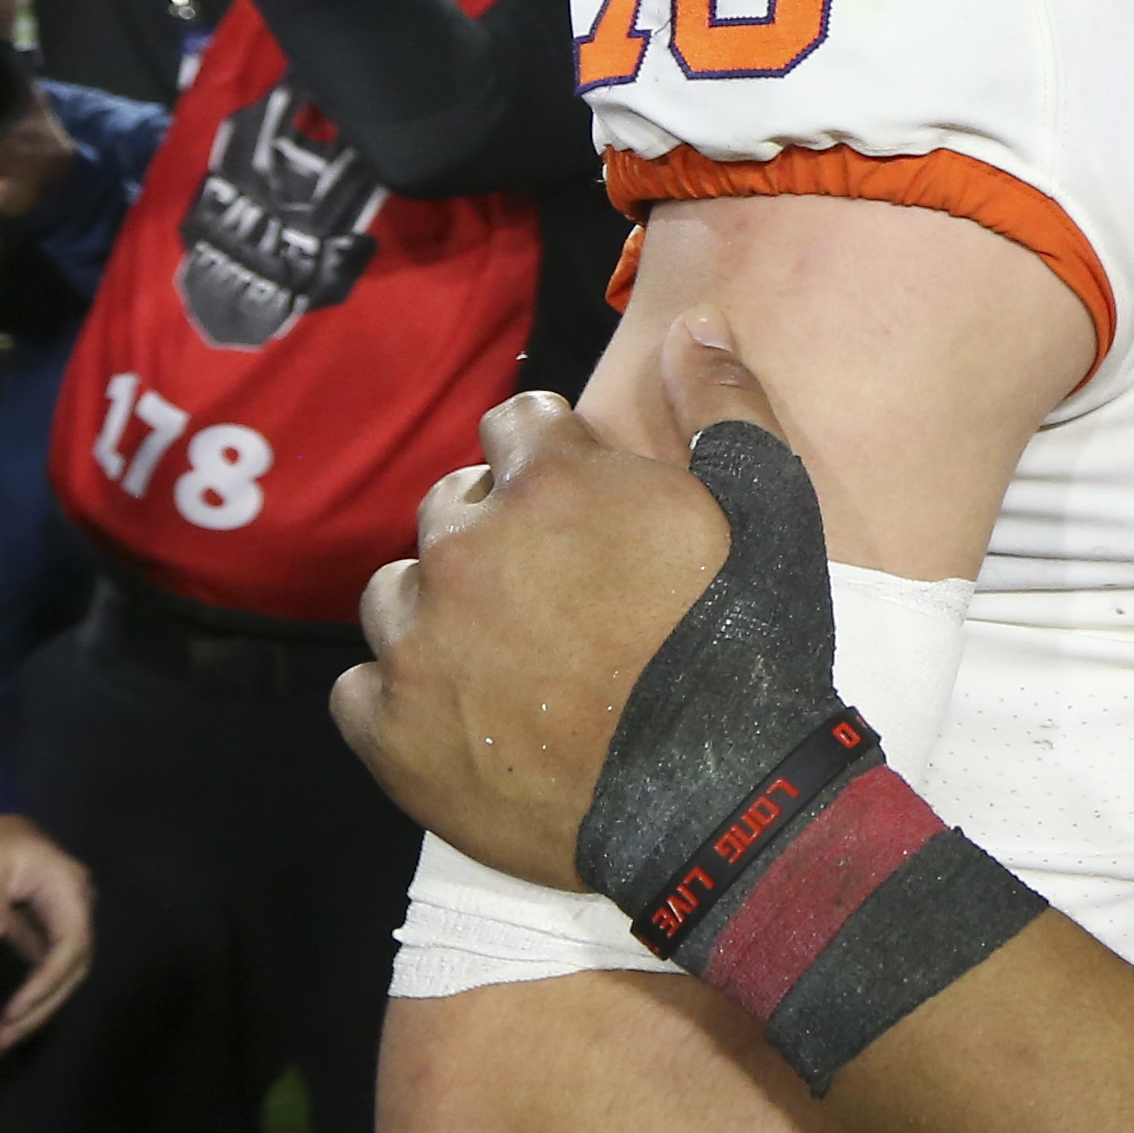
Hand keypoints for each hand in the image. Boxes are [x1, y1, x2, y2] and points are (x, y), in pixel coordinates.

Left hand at [0, 811, 95, 1052]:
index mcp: (65, 888)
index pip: (72, 944)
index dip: (47, 981)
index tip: (14, 1010)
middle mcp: (75, 907)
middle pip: (73, 967)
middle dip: (40, 1008)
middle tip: (2, 1040)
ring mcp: (62, 920)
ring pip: (62, 975)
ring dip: (35, 1010)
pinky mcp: (45, 932)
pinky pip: (46, 970)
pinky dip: (28, 998)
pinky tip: (7, 1021)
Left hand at [336, 313, 784, 888]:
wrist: (724, 806)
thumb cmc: (751, 653)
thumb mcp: (771, 513)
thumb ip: (726, 408)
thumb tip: (696, 326)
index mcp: (548, 484)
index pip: (514, 424)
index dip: (555, 461)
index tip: (584, 509)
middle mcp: (464, 550)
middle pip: (450, 505)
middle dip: (496, 533)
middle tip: (557, 595)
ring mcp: (418, 644)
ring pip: (397, 592)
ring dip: (441, 609)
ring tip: (507, 657)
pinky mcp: (390, 731)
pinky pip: (362, 687)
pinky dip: (404, 696)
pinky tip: (468, 716)